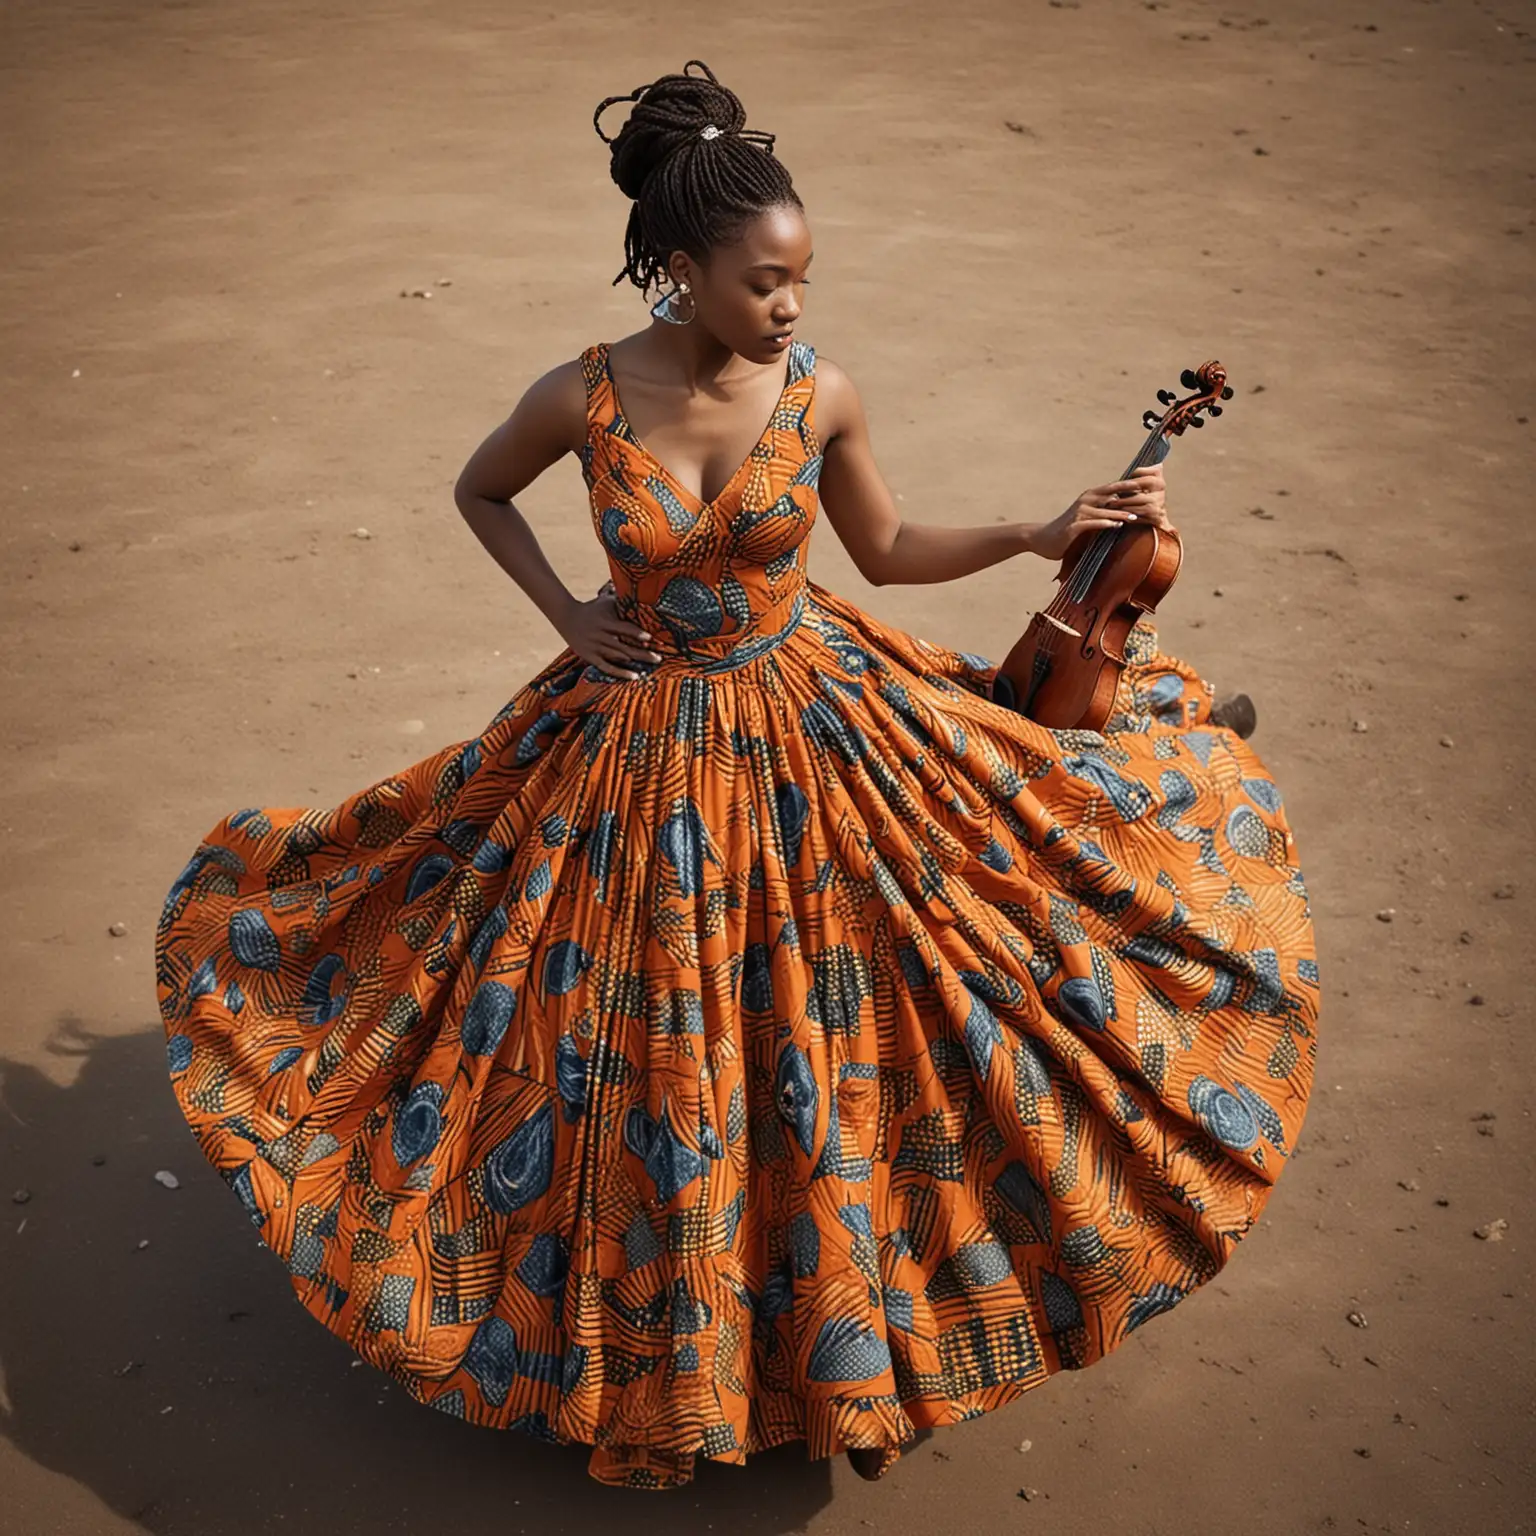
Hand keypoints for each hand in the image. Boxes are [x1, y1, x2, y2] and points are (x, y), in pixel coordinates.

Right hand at [559, 585, 660, 680]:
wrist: (567, 617)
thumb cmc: (593, 608)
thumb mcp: (606, 602)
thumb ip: (623, 602)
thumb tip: (644, 594)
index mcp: (605, 621)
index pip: (623, 628)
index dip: (636, 633)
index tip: (650, 638)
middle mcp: (599, 635)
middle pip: (624, 646)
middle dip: (642, 653)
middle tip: (658, 658)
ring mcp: (594, 647)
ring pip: (617, 658)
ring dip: (634, 663)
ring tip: (651, 667)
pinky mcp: (590, 657)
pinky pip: (607, 667)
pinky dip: (621, 673)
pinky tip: (634, 676)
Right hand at [1028, 465, 1173, 561]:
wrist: (1043, 538)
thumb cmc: (1068, 530)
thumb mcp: (1087, 518)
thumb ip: (1103, 512)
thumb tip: (1124, 512)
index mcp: (1090, 496)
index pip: (1114, 488)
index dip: (1130, 485)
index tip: (1147, 484)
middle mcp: (1085, 500)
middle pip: (1111, 494)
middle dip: (1129, 493)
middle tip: (1147, 493)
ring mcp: (1078, 513)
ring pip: (1104, 511)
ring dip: (1120, 514)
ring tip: (1136, 517)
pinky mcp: (1073, 526)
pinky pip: (1092, 523)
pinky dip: (1105, 524)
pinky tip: (1116, 526)